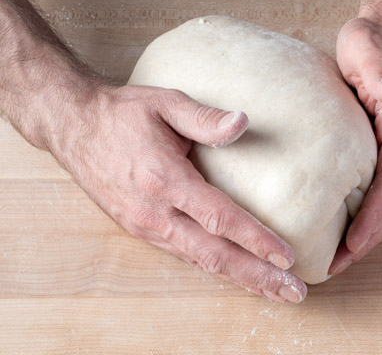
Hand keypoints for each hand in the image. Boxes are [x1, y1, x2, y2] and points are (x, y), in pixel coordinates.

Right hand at [46, 82, 306, 302]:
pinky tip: (241, 275)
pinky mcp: (141, 230)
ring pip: (200, 262)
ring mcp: (145, 226)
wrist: (73, 128)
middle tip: (294, 291)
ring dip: (241, 279)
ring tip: (277, 292)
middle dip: (256, 276)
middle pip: (213, 254)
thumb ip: (205, 117)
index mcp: (164, 179)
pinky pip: (185, 255)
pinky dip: (216, 269)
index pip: (218, 218)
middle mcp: (154, 212)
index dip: (254, 239)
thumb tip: (243, 122)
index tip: (287, 257)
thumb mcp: (166, 102)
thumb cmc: (124, 112)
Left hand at [329, 17, 381, 275]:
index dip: (373, 217)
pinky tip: (347, 228)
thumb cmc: (374, 43)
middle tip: (335, 266)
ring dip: (371, 233)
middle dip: (368, 238)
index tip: (351, 245)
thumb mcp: (368, 49)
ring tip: (339, 258)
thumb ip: (380, 72)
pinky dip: (371, 217)